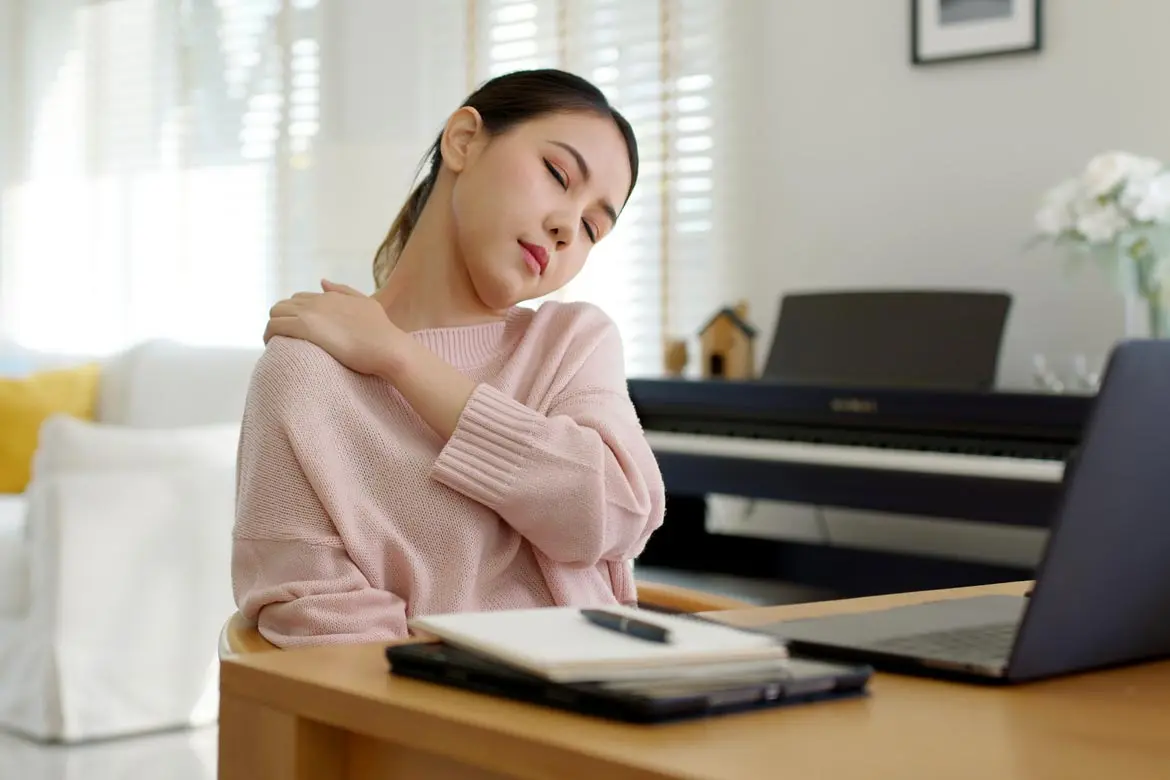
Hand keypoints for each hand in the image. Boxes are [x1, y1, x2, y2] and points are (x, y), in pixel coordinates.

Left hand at [265, 280, 404, 376]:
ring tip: (278, 344)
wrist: (388, 347)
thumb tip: (322, 282)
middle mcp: (318, 300)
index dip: (295, 315)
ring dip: (273, 328)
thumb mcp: (366, 303)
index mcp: (330, 296)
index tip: (298, 331)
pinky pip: (274, 327)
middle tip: (286, 340)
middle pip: (283, 305)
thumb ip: (344, 291)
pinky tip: (275, 347)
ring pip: (275, 314)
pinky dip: (270, 335)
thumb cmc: (383, 332)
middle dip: (281, 320)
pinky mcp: (305, 328)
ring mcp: (311, 313)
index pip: (299, 299)